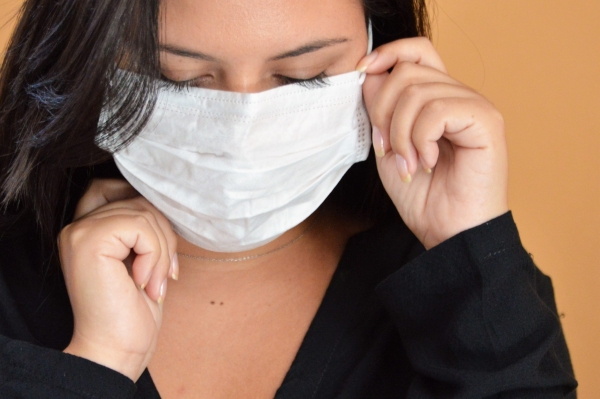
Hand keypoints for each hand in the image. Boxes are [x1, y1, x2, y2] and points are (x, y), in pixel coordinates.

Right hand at [60, 179, 178, 380]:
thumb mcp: (142, 257)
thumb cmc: (132, 309)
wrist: (116, 347)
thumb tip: (167, 200)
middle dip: (164, 236)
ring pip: (144, 213)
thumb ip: (143, 227)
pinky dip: (155, 255)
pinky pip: (141, 227)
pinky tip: (144, 282)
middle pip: (139, 200)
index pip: (120, 188)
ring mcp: (80, 231)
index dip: (148, 210)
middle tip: (166, 274)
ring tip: (156, 283)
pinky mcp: (90, 239)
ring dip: (163, 251)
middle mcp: (78, 225)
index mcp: (88, 228)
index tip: (161, 250)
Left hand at [358, 38, 508, 248]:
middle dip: (383, 112)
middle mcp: (460, 96)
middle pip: (408, 71)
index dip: (388, 55)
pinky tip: (428, 163)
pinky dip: (420, 140)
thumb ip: (380, 110)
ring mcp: (476, 107)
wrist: (449, 234)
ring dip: (400, 133)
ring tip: (409, 164)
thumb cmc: (424, 196)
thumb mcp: (389, 147)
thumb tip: (371, 75)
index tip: (363, 74)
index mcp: (439, 99)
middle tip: (388, 151)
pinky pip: (437, 111)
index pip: (417, 52)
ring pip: (418, 91)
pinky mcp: (486, 122)